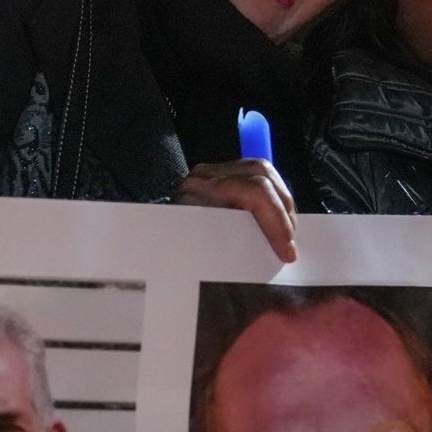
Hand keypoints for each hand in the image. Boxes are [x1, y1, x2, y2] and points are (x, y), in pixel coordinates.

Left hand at [174, 159, 296, 262]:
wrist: (142, 259)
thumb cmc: (170, 257)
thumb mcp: (204, 253)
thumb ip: (237, 244)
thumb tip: (278, 252)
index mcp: (200, 190)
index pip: (254, 191)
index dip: (277, 221)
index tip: (287, 253)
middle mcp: (203, 176)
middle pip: (262, 173)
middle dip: (283, 208)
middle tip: (290, 241)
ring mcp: (209, 176)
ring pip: (260, 172)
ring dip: (280, 202)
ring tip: (286, 232)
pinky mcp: (215, 182)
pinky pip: (251, 180)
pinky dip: (269, 200)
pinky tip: (274, 222)